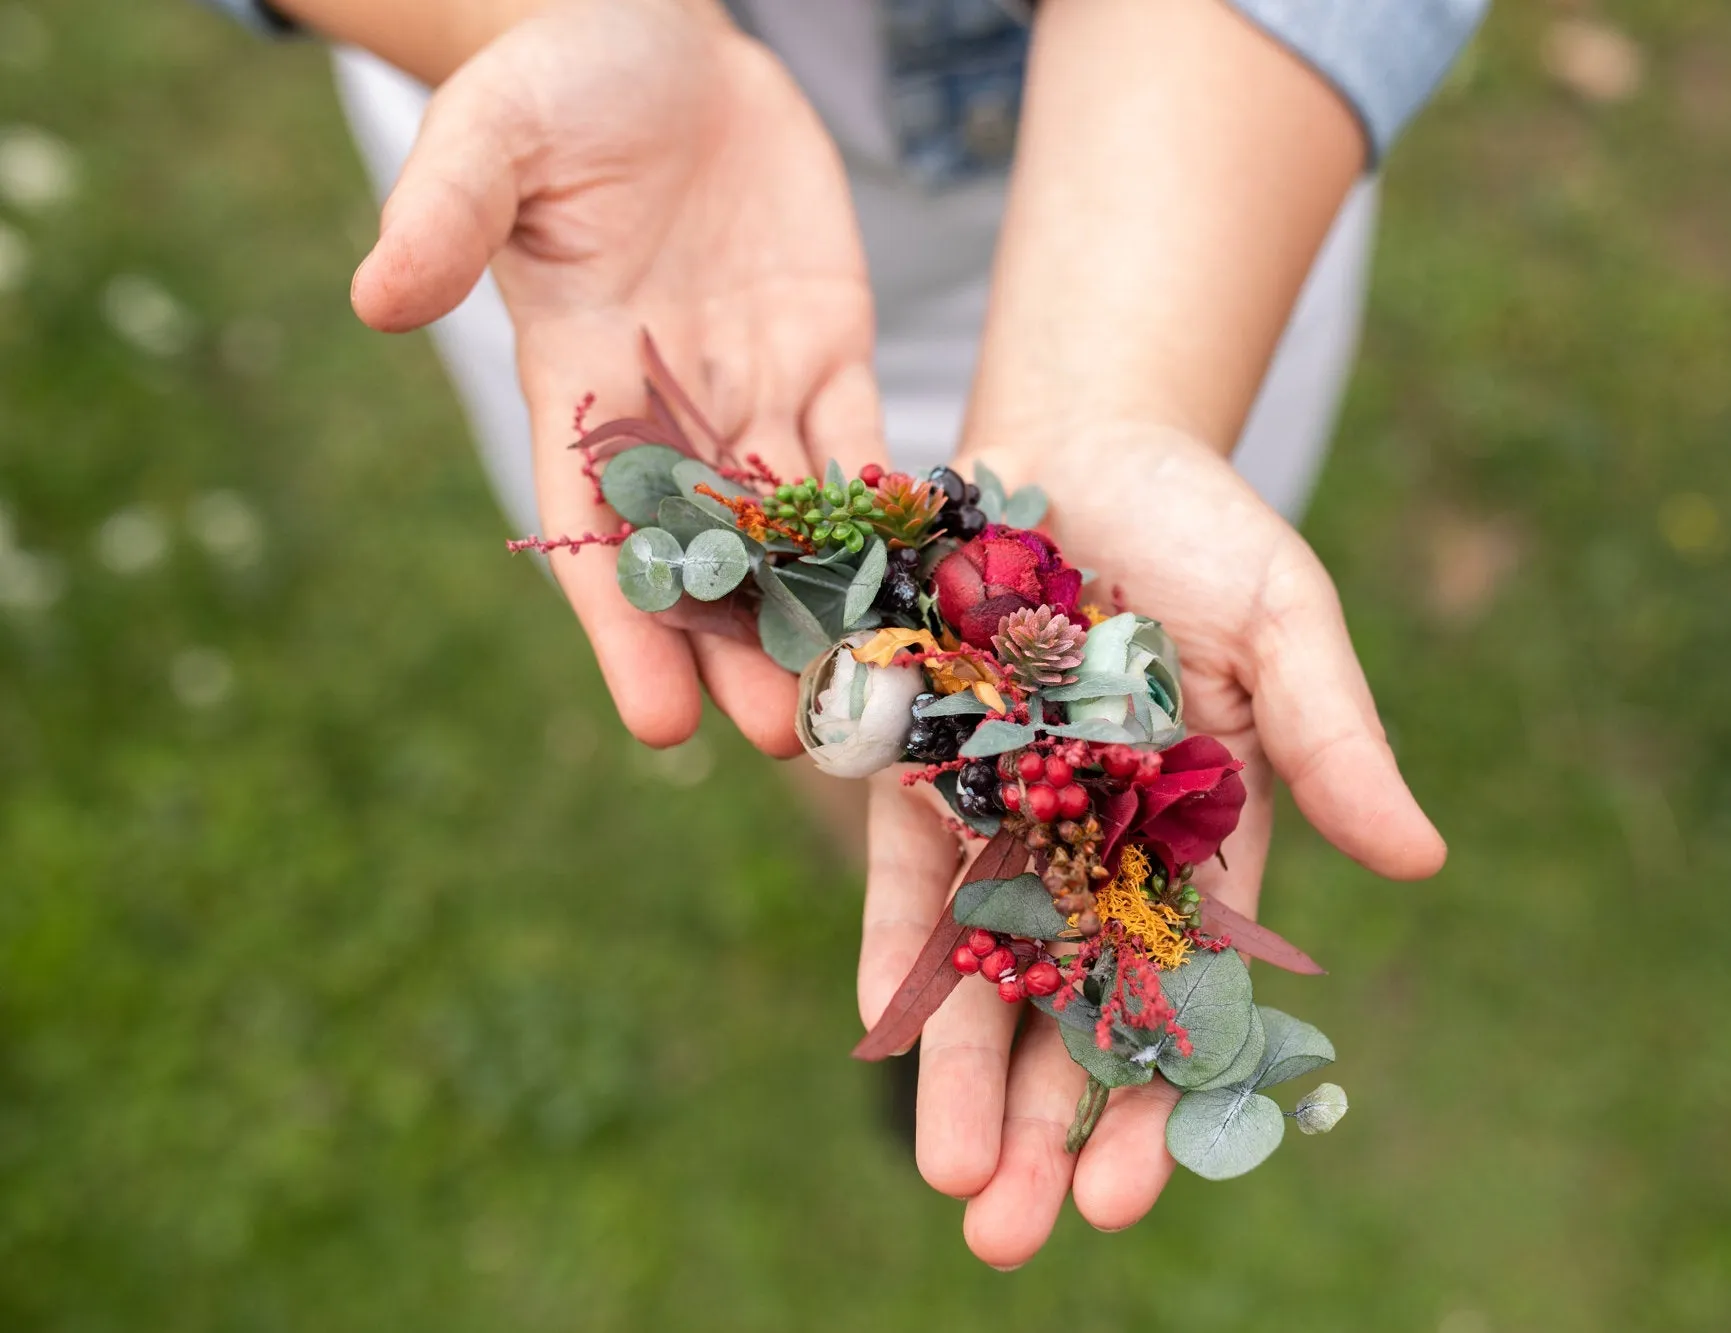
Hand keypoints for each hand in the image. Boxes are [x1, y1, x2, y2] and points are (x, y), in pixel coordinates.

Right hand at [348, 0, 882, 753]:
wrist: (655, 39)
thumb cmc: (556, 83)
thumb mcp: (489, 137)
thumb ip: (444, 216)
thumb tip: (376, 299)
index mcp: (577, 385)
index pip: (598, 532)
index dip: (626, 628)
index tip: (658, 724)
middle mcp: (670, 413)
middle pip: (711, 556)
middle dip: (748, 646)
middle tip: (794, 737)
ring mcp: (756, 388)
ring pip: (799, 525)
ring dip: (830, 606)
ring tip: (871, 693)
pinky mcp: (830, 352)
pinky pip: (867, 448)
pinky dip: (894, 514)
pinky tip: (928, 583)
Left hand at [856, 421, 1445, 1267]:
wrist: (1079, 441)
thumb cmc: (1206, 532)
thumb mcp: (1287, 622)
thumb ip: (1336, 739)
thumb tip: (1421, 858)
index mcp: (1203, 842)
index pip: (1183, 999)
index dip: (1158, 1098)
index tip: (1122, 1194)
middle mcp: (1101, 854)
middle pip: (1072, 1013)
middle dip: (1043, 1123)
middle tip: (1007, 1234)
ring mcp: (1006, 819)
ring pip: (984, 972)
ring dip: (962, 1074)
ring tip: (950, 1182)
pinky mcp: (919, 769)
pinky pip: (909, 878)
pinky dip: (900, 953)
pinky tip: (886, 1030)